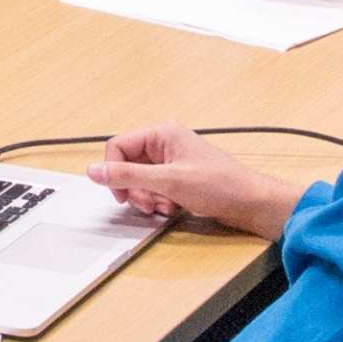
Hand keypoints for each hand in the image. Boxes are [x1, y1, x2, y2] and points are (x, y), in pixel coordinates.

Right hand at [88, 123, 302, 237]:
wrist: (249, 202)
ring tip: (165, 206)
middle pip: (128, 165)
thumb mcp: (167, 182)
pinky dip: (158, 201)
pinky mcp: (177, 178)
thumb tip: (93, 170)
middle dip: (135, 189)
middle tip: (149, 203)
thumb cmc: (218, 185)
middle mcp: (165, 143)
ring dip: (147, 198)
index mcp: (162, 133)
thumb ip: (128, 176)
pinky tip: (173, 208)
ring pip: (140, 180)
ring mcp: (171, 161)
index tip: (121, 194)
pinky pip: (153, 188)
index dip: (114, 172)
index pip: (118, 146)